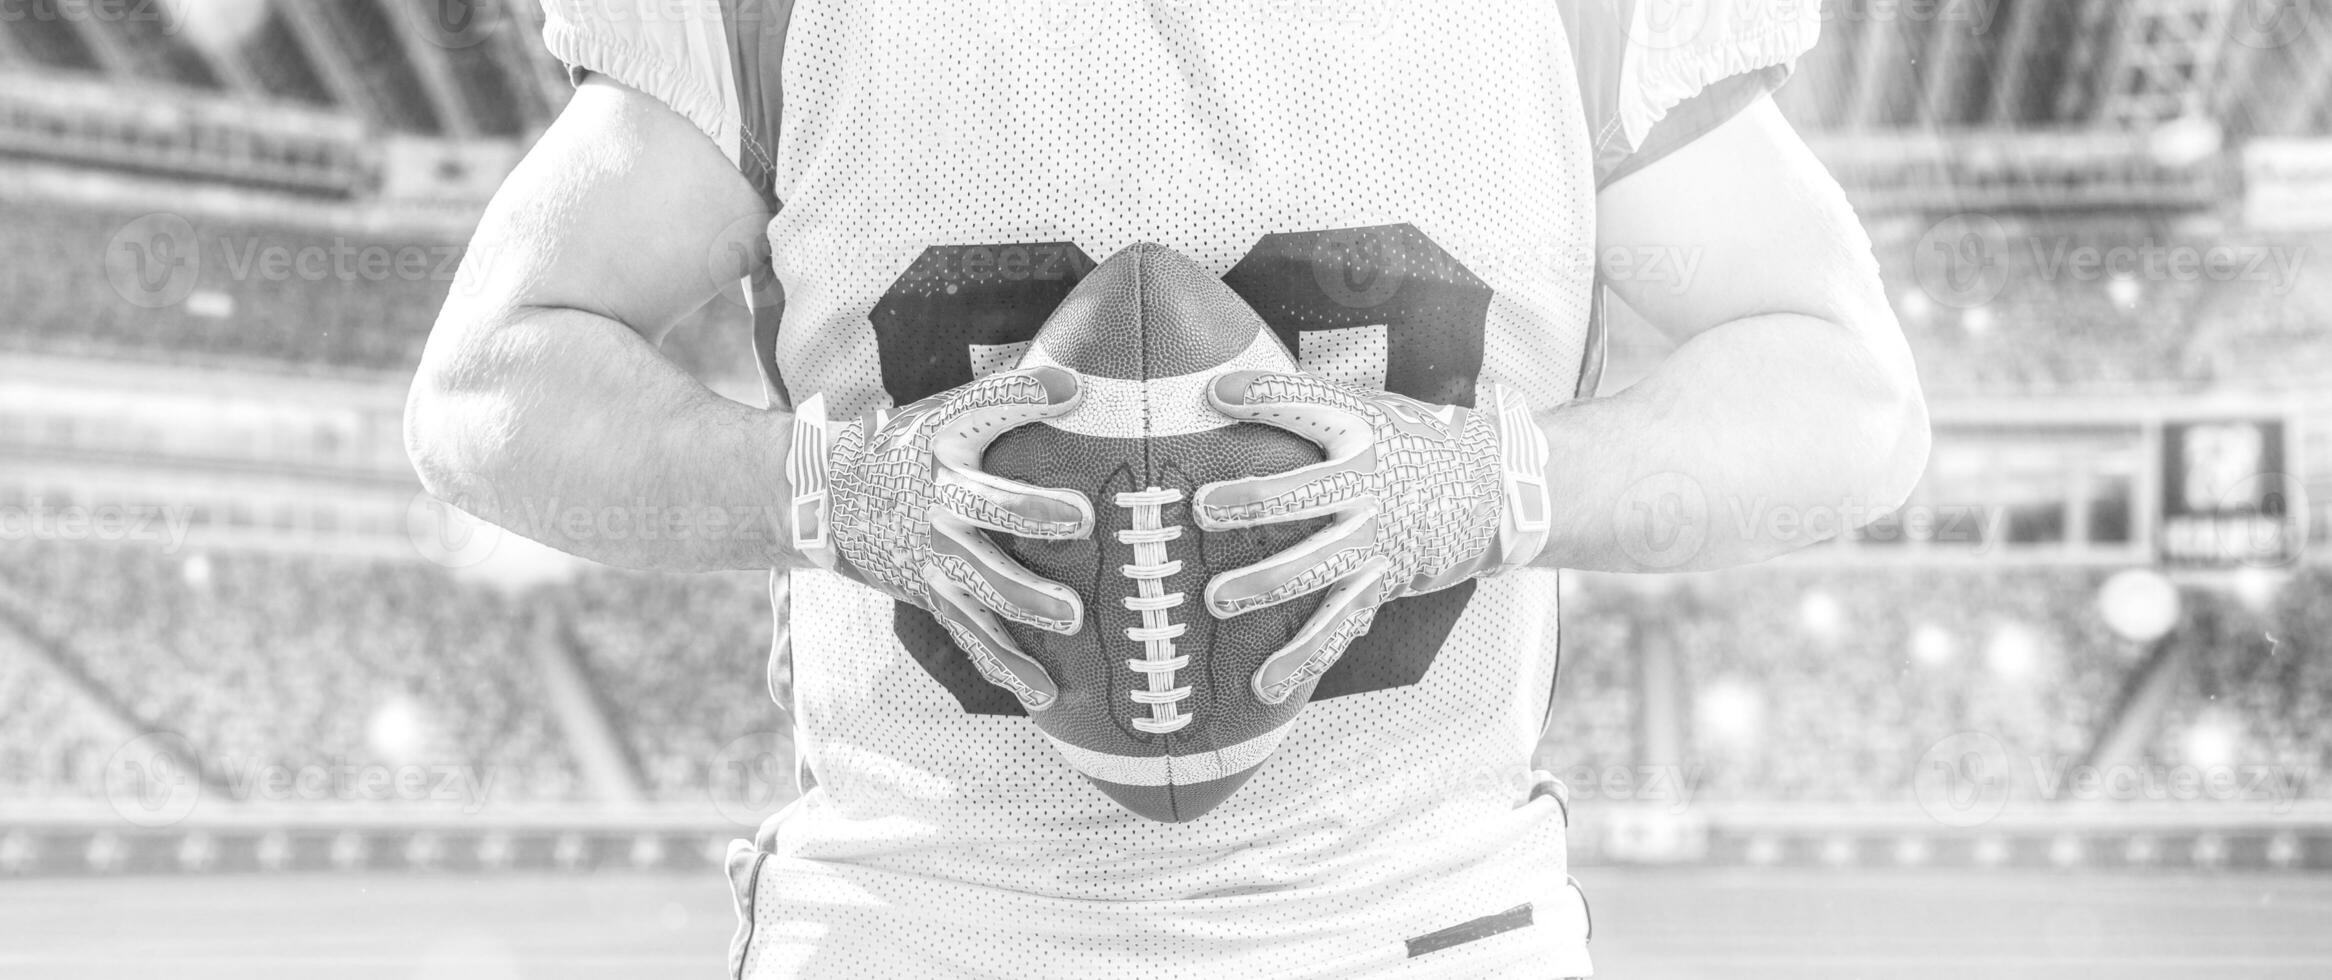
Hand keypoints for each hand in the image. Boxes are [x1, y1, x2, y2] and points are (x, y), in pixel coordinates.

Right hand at [788, 368, 1093, 710]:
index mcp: (943, 446)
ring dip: (1024, 602)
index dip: (1024, 395)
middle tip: (1082, 524)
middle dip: (1032, 516)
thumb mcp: (941, 414)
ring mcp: (932, 555)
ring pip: (980, 584)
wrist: (829, 500)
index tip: (1070, 387)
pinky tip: (1042, 692)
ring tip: (1070, 619)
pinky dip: (1005, 665)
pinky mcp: (932, 594)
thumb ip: (1006, 399)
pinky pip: (970, 634)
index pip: (982, 409)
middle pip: (987, 511)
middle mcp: (937, 501)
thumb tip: (1082, 382)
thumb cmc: (908, 449)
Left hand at [1193, 372, 1550, 703]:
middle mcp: (1369, 488)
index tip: (1219, 392)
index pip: (1310, 407)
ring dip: (1264, 585)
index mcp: (1364, 434)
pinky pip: (1338, 626)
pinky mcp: (1380, 583)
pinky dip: (1302, 658)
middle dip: (1252, 503)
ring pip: (1315, 568)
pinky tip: (1264, 685)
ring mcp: (1375, 542)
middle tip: (1203, 510)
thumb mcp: (1373, 410)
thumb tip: (1221, 385)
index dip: (1265, 398)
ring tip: (1218, 599)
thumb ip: (1308, 404)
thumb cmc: (1413, 443)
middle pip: (1304, 496)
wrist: (1494, 491)